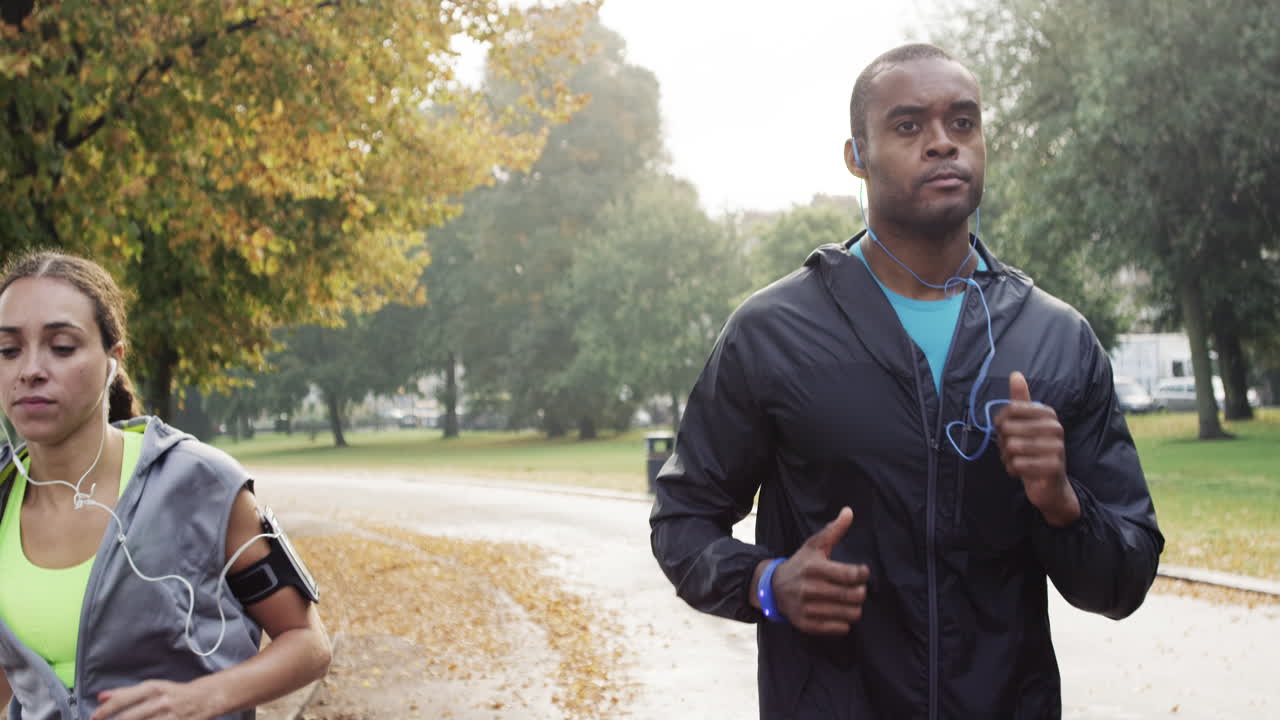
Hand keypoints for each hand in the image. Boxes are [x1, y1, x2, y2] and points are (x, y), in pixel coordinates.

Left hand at [91, 680, 214, 719]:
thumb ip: (126, 693)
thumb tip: (101, 696)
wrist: (206, 697)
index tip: (94, 717)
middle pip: (129, 717)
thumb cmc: (175, 693)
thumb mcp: (153, 688)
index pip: (123, 700)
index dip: (105, 710)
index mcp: (153, 689)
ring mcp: (169, 716)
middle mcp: (160, 701)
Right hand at [754, 507, 869, 634]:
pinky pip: (840, 629)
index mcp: (814, 567)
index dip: (863, 574)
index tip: (861, 572)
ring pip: (850, 614)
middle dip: (860, 591)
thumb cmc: (801, 564)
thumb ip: (834, 530)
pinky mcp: (807, 624)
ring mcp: (808, 608)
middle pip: (854, 596)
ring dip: (854, 607)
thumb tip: (849, 511)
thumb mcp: (814, 545)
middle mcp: (810, 589)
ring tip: (848, 600)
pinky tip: (837, 611)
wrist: (773, 588)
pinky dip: (843, 621)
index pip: (851, 575)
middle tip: (855, 587)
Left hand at [995, 371, 1079, 526]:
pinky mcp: (1054, 467)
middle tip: (1013, 450)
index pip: (1009, 409)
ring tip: (1018, 460)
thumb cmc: (1033, 450)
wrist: (1050, 484)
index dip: (1000, 423)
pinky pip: (1018, 464)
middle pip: (1007, 429)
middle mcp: (1055, 427)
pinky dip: (1013, 470)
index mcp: (1048, 413)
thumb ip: (1020, 400)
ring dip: (1007, 457)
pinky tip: (1022, 471)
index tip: (1006, 431)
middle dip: (1003, 442)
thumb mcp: (1026, 423)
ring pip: (1011, 447)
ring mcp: (1057, 447)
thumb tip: (1015, 374)